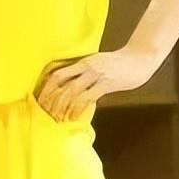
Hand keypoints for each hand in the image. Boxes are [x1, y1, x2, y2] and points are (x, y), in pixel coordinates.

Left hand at [36, 48, 157, 121]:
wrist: (140, 60)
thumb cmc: (119, 64)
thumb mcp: (97, 65)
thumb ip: (84, 74)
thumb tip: (70, 89)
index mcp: (81, 61)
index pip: (56, 71)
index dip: (45, 85)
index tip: (39, 98)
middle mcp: (85, 66)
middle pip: (59, 81)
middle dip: (49, 98)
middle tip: (43, 112)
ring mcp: (95, 74)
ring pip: (71, 90)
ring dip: (61, 106)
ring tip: (56, 118)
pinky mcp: (106, 83)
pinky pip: (87, 97)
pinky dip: (77, 108)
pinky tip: (73, 117)